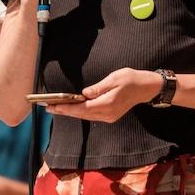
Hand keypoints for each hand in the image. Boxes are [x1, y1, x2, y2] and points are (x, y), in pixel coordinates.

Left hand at [45, 67, 159, 123]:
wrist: (145, 87)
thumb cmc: (130, 79)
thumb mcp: (114, 78)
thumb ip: (98, 88)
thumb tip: (83, 94)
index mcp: (107, 104)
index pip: (82, 108)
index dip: (66, 108)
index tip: (53, 107)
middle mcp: (107, 114)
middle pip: (82, 114)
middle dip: (65, 111)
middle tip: (49, 107)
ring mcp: (109, 117)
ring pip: (86, 116)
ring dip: (71, 112)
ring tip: (57, 107)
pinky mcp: (110, 116)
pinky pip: (91, 115)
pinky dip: (80, 112)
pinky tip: (72, 107)